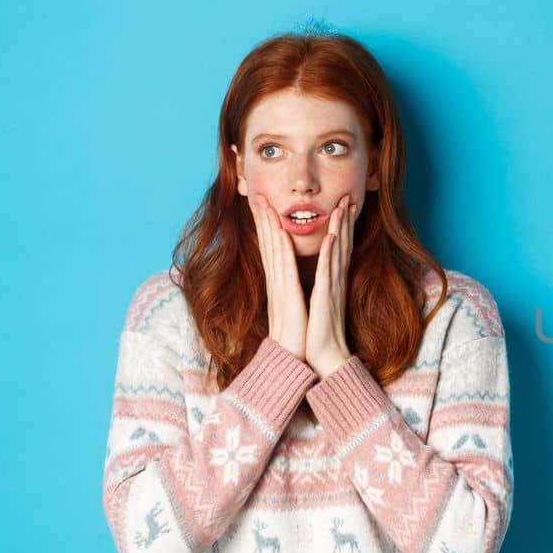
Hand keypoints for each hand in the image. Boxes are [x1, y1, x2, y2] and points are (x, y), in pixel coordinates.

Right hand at [250, 193, 307, 359]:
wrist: (293, 356)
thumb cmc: (296, 333)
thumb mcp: (294, 305)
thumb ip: (290, 289)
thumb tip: (290, 278)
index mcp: (279, 283)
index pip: (272, 248)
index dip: (266, 226)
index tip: (264, 206)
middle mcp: (277, 282)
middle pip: (268, 244)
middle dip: (263, 219)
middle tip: (256, 195)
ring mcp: (280, 288)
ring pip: (274, 251)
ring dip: (271, 226)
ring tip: (266, 204)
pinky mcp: (288, 297)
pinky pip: (286, 269)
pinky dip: (286, 249)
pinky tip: (285, 233)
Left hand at [307, 195, 360, 377]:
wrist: (324, 358)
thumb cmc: (320, 334)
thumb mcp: (320, 304)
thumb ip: (323, 287)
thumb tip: (323, 276)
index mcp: (332, 282)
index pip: (339, 248)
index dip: (342, 226)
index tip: (343, 206)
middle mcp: (335, 281)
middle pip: (342, 244)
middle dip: (345, 220)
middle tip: (349, 197)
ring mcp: (332, 288)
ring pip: (337, 252)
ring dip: (340, 228)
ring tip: (343, 207)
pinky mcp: (326, 298)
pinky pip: (328, 271)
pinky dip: (330, 253)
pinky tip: (332, 237)